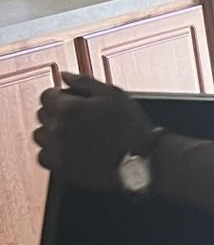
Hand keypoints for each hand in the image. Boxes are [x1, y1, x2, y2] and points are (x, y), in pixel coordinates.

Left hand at [34, 74, 157, 191]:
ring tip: (71, 133)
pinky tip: (67, 148)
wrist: (140, 162)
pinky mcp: (63, 168)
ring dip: (51, 132)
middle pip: (43, 115)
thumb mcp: (113, 94)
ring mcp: (58, 150)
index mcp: (68, 108)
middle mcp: (58, 129)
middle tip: (76, 116)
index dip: (59, 95)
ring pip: (40, 136)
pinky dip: (51, 152)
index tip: (70, 99)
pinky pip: (43, 157)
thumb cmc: (131, 128)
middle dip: (56, 112)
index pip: (47, 95)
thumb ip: (84, 82)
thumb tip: (65, 76)